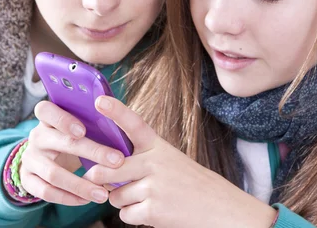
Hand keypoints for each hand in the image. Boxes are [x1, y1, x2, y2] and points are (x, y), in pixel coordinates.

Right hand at [19, 100, 124, 205]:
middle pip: (60, 142)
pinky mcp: (27, 179)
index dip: (63, 119)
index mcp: (48, 118)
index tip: (83, 130)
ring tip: (103, 193)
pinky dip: (68, 198)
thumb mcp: (75, 127)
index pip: (46, 110)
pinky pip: (46, 191)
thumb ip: (91, 126)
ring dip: (80, 185)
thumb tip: (123, 135)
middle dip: (91, 151)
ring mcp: (30, 158)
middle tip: (117, 161)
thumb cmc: (69, 139)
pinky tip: (85, 200)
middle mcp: (37, 136)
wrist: (42, 158)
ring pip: (53, 173)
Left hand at [85, 96, 277, 227]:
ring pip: (116, 195)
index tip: (99, 101)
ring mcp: (154, 186)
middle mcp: (154, 163)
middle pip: (110, 168)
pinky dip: (133, 216)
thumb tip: (103, 172)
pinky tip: (151, 211)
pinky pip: (125, 214)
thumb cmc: (190, 184)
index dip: (116, 111)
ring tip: (146, 198)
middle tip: (95, 177)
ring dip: (124, 200)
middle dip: (99, 177)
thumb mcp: (170, 161)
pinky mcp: (153, 210)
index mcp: (158, 146)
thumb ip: (140, 161)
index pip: (134, 124)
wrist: (220, 208)